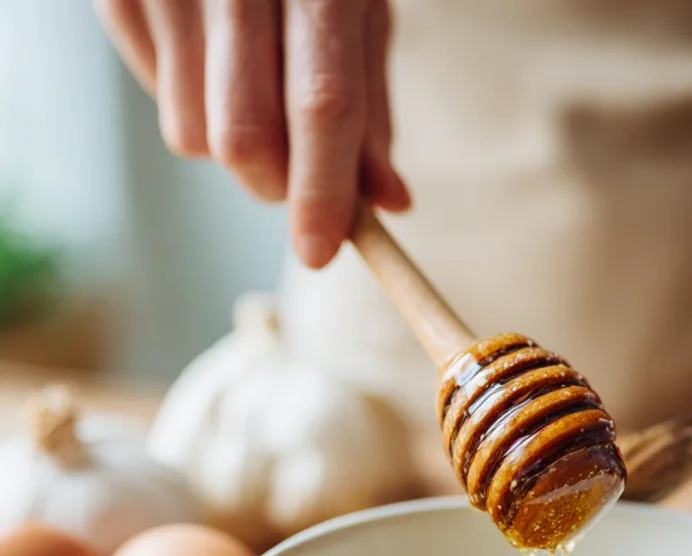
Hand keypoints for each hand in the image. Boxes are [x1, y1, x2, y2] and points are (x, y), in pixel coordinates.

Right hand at [95, 0, 410, 268]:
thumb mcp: (359, 14)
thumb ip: (371, 112)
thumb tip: (387, 204)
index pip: (322, 104)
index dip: (322, 191)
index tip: (320, 254)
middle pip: (246, 139)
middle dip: (276, 184)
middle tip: (295, 171)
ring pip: (195, 138)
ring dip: (234, 148)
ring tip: (253, 87)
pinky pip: (162, 104)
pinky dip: (195, 106)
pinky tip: (213, 58)